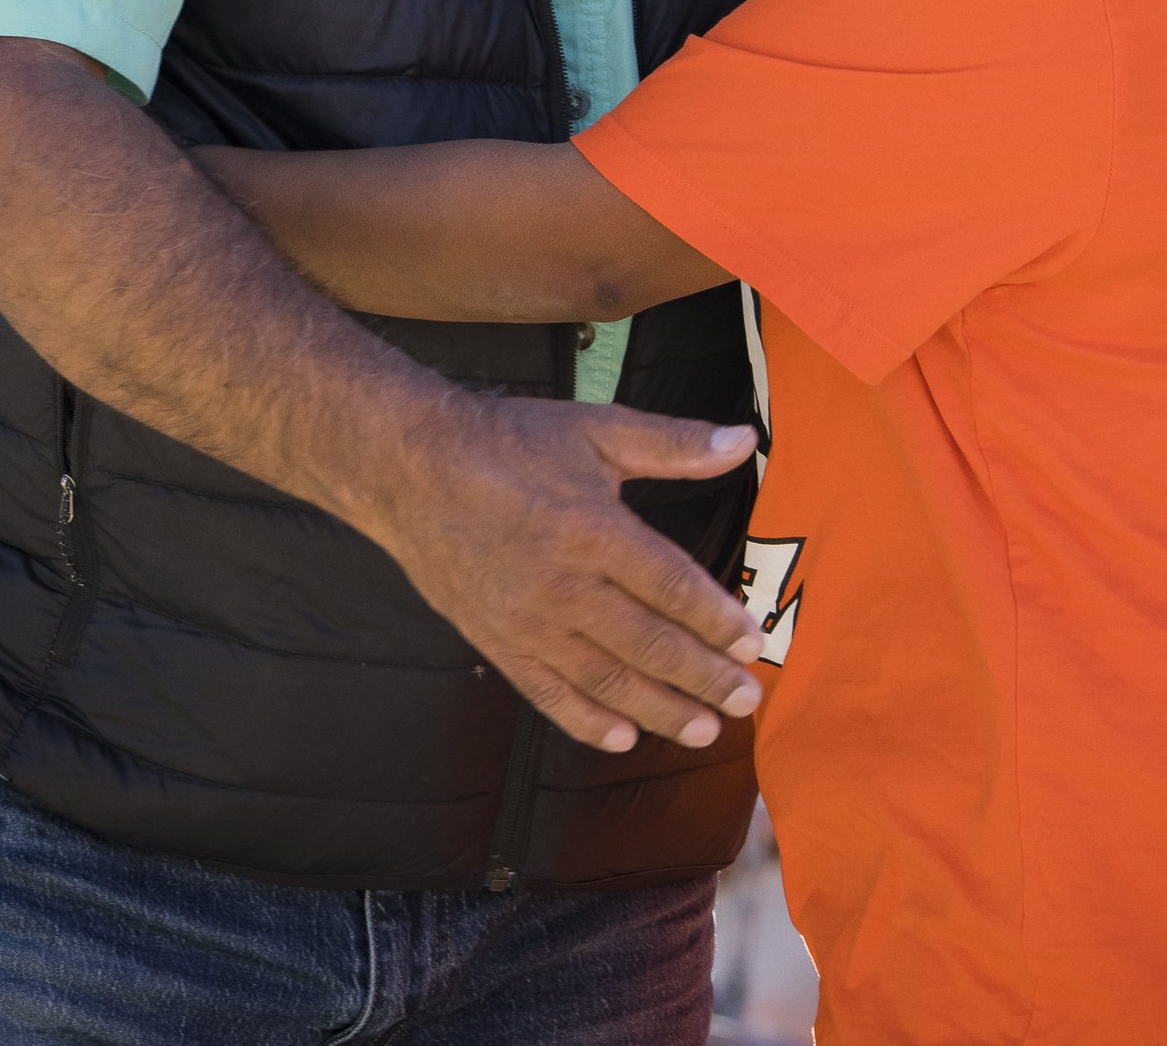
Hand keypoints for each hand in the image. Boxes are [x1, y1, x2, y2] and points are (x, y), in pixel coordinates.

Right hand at [374, 393, 766, 755]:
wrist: (412, 470)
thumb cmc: (511, 442)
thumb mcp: (597, 428)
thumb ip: (674, 442)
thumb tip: (744, 440)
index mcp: (593, 529)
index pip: (670, 586)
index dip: (716, 620)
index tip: (754, 643)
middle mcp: (562, 585)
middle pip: (646, 643)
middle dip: (702, 677)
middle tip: (746, 701)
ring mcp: (526, 621)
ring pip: (604, 679)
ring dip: (658, 710)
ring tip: (703, 730)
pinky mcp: (496, 642)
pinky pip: (547, 693)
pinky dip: (587, 721)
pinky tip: (624, 738)